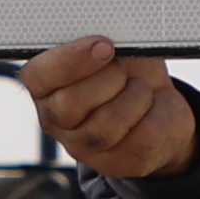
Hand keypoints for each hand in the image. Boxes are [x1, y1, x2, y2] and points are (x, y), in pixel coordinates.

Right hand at [15, 34, 195, 181]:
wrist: (160, 107)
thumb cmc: (131, 71)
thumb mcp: (118, 47)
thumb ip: (104, 39)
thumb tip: (109, 35)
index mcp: (46, 85)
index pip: (39, 76)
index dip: (71, 60)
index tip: (105, 46)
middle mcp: (56, 119)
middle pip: (70, 103)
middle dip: (109, 78)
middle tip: (124, 69)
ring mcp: (83, 146)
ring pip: (107, 122)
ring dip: (135, 96)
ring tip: (140, 89)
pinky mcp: (115, 163)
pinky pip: (140, 136)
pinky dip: (155, 114)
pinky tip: (151, 110)